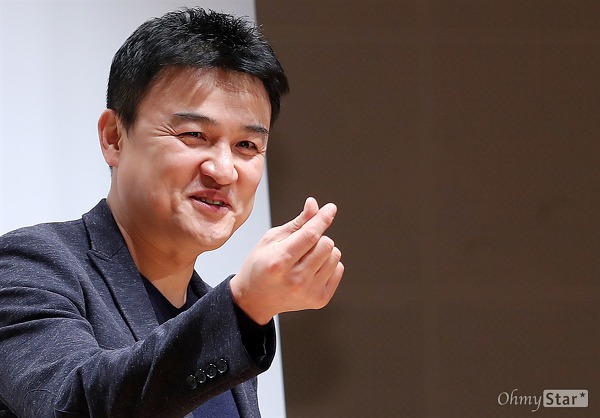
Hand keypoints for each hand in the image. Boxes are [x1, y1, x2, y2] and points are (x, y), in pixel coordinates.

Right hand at [230, 197, 343, 324]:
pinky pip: (338, 269)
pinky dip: (329, 264)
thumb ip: (297, 223)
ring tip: (307, 257)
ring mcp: (309, 291)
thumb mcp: (271, 240)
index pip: (310, 235)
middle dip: (318, 237)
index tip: (330, 208)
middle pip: (326, 245)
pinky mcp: (319, 299)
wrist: (255, 299)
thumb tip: (314, 205)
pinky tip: (312, 269)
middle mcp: (296, 279)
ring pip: (335, 256)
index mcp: (280, 261)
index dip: (322, 218)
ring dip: (324, 251)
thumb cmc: (260, 266)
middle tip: (304, 244)